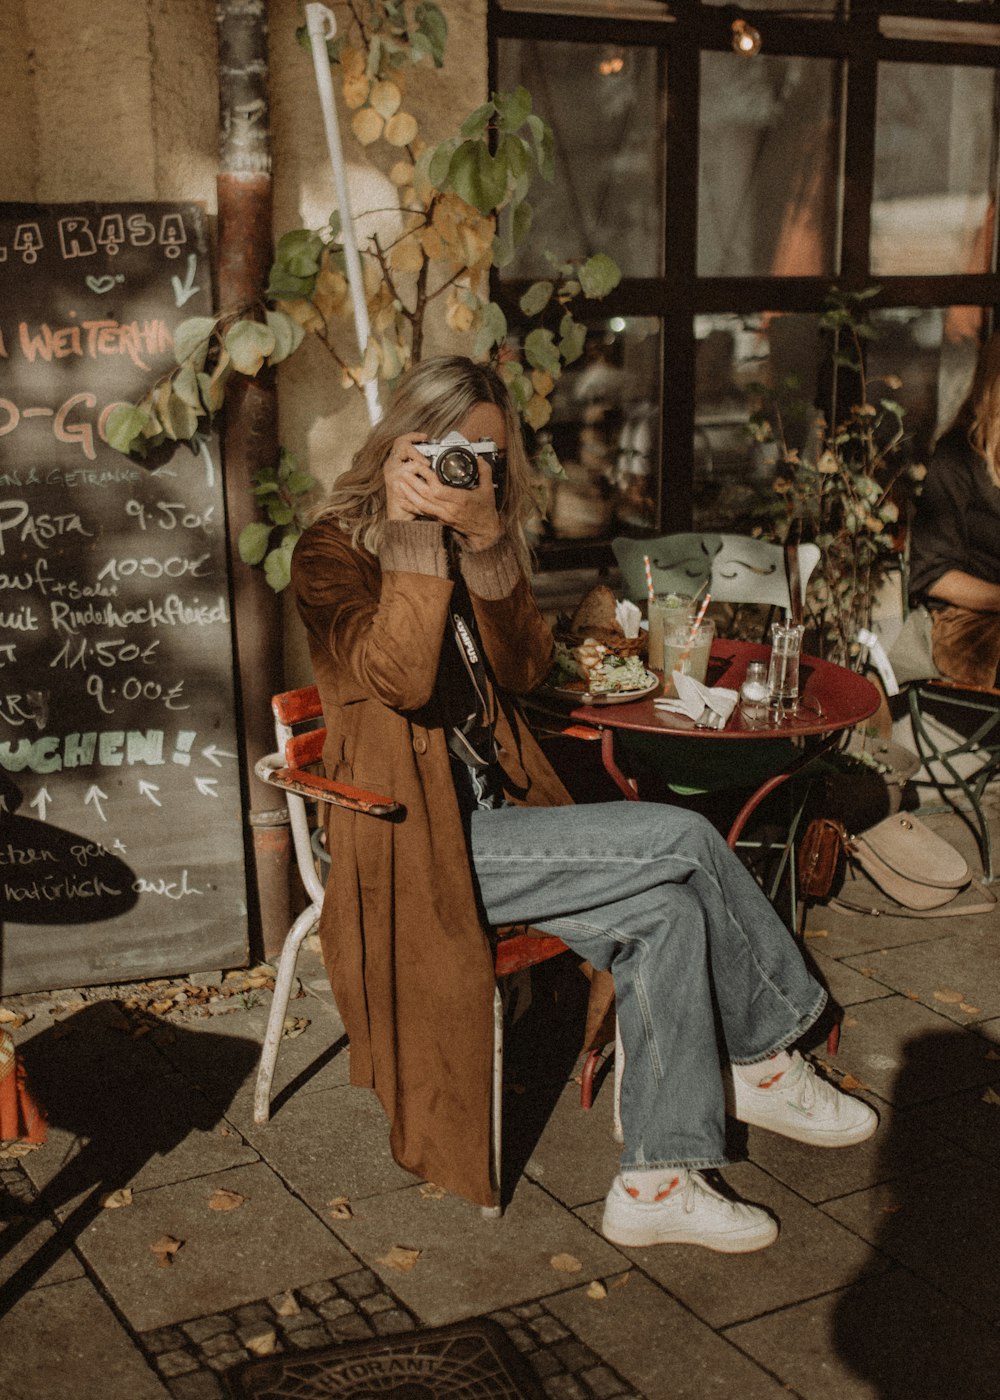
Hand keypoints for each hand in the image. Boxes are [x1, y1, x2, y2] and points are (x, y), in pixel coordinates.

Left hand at [383, 433, 501, 550]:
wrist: (483, 532)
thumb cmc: (485, 511)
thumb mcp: (488, 490)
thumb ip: (484, 472)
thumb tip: (479, 458)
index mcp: (461, 500)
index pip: (439, 490)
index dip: (428, 478)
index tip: (421, 466)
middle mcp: (449, 509)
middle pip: (426, 496)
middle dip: (413, 483)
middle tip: (404, 471)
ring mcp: (443, 516)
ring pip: (422, 505)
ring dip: (409, 494)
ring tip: (399, 483)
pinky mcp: (440, 520)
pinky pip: (423, 513)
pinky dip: (411, 507)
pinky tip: (401, 501)